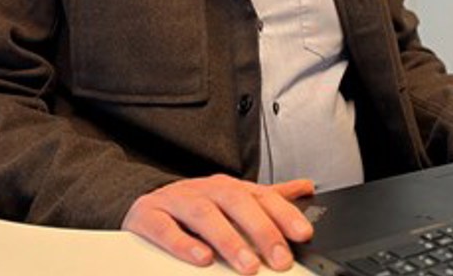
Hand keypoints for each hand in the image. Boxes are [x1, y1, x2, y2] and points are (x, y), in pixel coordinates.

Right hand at [122, 174, 315, 273]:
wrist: (145, 204)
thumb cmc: (194, 206)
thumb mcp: (233, 200)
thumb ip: (269, 197)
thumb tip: (306, 188)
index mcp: (228, 187)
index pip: (261, 196)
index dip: (284, 213)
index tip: (303, 234)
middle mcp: (204, 190)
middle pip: (236, 202)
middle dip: (261, 230)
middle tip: (280, 259)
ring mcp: (176, 200)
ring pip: (203, 214)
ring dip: (228, 239)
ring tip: (247, 265)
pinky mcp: (149, 216)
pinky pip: (165, 228)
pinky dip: (183, 243)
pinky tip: (202, 258)